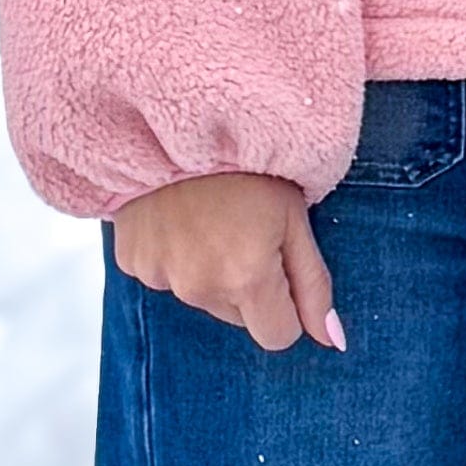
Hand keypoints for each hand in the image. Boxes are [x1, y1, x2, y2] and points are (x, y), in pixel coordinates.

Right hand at [111, 173, 344, 352]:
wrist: (176, 125)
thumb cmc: (248, 166)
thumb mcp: (295, 219)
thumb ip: (313, 285)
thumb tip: (333, 340)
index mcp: (246, 279)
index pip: (277, 335)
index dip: (286, 306)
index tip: (281, 267)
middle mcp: (198, 288)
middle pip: (239, 316)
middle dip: (248, 286)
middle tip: (245, 230)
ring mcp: (159, 277)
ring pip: (202, 297)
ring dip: (211, 272)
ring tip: (211, 220)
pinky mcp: (132, 263)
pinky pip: (166, 277)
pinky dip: (177, 257)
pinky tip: (180, 219)